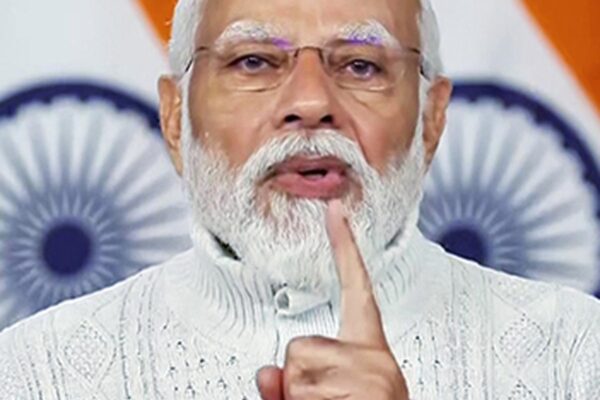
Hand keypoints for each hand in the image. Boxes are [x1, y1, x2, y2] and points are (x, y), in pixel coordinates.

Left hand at [257, 200, 408, 399]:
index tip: (335, 208)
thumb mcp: (327, 398)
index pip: (357, 287)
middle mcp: (376, 359)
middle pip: (297, 351)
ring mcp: (374, 379)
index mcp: (370, 350)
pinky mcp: (368, 394)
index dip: (346, 246)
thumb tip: (265, 375)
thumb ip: (292, 383)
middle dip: (297, 385)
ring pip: (291, 380)